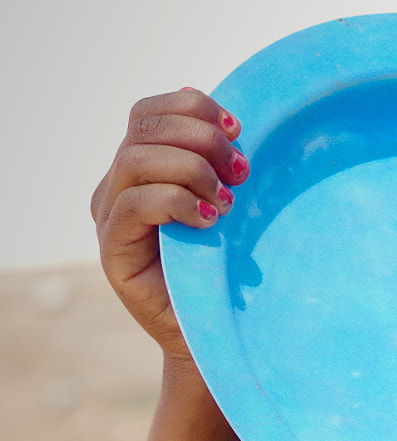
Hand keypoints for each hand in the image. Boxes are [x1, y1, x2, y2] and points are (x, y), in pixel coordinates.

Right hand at [89, 89, 245, 360]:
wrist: (214, 331)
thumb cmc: (228, 266)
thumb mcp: (228, 204)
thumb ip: (217, 163)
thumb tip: (223, 116)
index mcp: (142, 168)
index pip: (149, 113)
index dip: (193, 108)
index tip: (240, 129)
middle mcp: (117, 187)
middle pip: (143, 129)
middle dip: (200, 138)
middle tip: (242, 171)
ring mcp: (110, 218)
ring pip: (135, 160)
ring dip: (191, 169)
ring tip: (227, 200)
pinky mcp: (113, 251)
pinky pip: (134, 205)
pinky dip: (176, 202)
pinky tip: (209, 219)